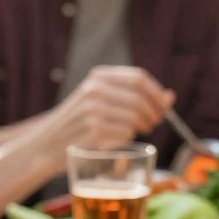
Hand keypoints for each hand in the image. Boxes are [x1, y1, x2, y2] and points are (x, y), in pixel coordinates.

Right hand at [52, 66, 174, 149]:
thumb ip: (135, 95)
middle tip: (154, 123)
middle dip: (154, 113)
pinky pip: (125, 133)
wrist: (47, 141)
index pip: (139, 78)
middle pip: (140, 99)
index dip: (156, 94)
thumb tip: (170, 96)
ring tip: (137, 131)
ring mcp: (93, 109)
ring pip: (135, 117)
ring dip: (141, 127)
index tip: (163, 107)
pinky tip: (118, 138)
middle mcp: (95, 89)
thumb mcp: (103, 100)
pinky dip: (128, 138)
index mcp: (99, 76)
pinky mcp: (93, 130)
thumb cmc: (81, 121)